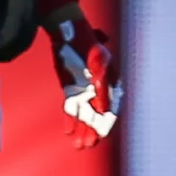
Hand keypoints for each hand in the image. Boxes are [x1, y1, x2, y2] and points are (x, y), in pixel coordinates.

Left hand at [49, 13, 121, 147]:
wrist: (65, 30)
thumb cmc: (85, 43)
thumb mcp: (97, 61)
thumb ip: (102, 84)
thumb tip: (104, 109)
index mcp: (110, 80)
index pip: (111, 106)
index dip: (107, 122)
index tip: (101, 136)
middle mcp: (99, 87)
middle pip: (97, 114)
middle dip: (93, 130)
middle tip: (87, 145)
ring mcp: (85, 88)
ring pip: (84, 114)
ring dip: (82, 129)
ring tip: (78, 146)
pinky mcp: (71, 88)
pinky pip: (72, 107)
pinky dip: (70, 119)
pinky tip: (68, 132)